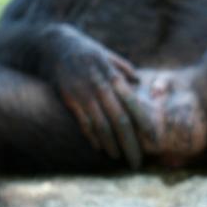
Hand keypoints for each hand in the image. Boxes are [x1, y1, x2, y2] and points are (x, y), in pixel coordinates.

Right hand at [44, 25, 152, 167]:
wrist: (53, 44)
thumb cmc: (86, 52)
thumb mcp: (107, 55)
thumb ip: (124, 69)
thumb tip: (139, 81)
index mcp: (113, 76)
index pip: (133, 103)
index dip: (144, 122)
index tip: (154, 138)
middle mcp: (100, 85)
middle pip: (120, 120)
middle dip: (130, 144)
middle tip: (136, 162)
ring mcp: (83, 93)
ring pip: (102, 125)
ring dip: (112, 145)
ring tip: (119, 158)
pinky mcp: (68, 98)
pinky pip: (83, 123)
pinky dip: (92, 137)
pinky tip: (100, 148)